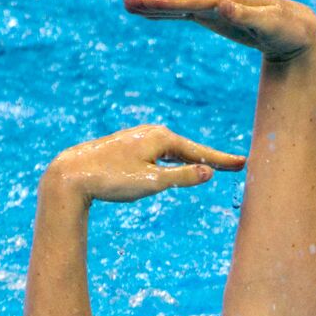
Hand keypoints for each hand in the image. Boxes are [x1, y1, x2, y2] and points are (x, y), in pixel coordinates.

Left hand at [45, 125, 244, 202]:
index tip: (244, 163)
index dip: (222, 160)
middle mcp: (153, 133)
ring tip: (212, 165)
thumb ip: (182, 177)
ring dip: (194, 158)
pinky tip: (176, 163)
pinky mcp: (129, 146)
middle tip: (235, 165)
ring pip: (175, 150)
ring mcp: (140, 138)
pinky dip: (176, 159)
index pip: (200, 152)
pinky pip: (162, 152)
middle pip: (190, 148)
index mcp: (162, 139)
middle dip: (211, 157)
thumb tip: (208, 171)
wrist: (72, 174)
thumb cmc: (111, 179)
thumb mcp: (152, 182)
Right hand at [123, 0, 315, 61]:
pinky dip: (170, 12)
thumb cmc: (286, 29)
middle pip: (181, 1)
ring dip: (158, 7)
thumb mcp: (270, 25)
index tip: (141, 5)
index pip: (190, 2)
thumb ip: (246, 17)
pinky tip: (156, 14)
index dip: (164, 4)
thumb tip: (221, 6)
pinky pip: (188, 12)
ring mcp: (217, 4)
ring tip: (131, 6)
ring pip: (182, 5)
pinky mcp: (218, 14)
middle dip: (154, 4)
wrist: (299, 30)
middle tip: (126, 3)